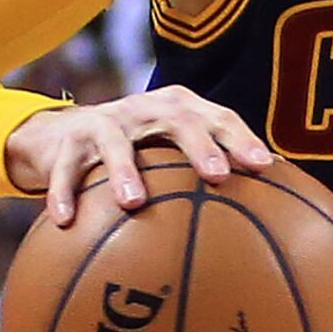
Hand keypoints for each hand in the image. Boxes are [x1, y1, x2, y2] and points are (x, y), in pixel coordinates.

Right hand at [3, 85, 271, 225]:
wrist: (63, 133)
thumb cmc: (137, 150)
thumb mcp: (170, 151)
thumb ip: (210, 171)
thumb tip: (269, 212)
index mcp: (178, 109)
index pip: (218, 117)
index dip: (241, 139)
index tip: (264, 167)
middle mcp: (144, 109)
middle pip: (177, 119)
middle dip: (199, 145)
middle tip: (217, 176)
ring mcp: (105, 123)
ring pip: (115, 143)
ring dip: (124, 170)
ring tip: (134, 202)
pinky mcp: (66, 142)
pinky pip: (65, 169)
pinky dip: (63, 192)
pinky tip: (65, 221)